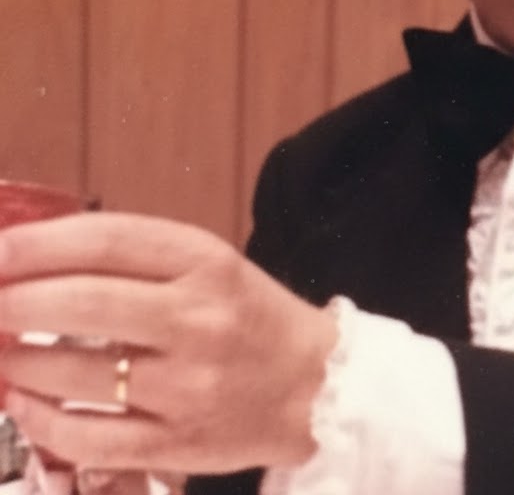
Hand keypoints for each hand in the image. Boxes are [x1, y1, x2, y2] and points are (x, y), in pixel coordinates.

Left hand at [0, 213, 337, 473]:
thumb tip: (35, 258)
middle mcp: (200, 319)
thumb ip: (136, 260)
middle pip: (84, 302)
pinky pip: (87, 435)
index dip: (38, 244)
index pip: (109, 240)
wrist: (314, 386)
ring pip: (74, 373)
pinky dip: (40, 418)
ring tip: (0, 350)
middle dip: (12, 300)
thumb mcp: (211, 266)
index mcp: (209, 263)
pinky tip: (26, 401)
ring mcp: (188, 385)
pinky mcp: (177, 442)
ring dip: (16, 360)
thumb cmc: (251, 317)